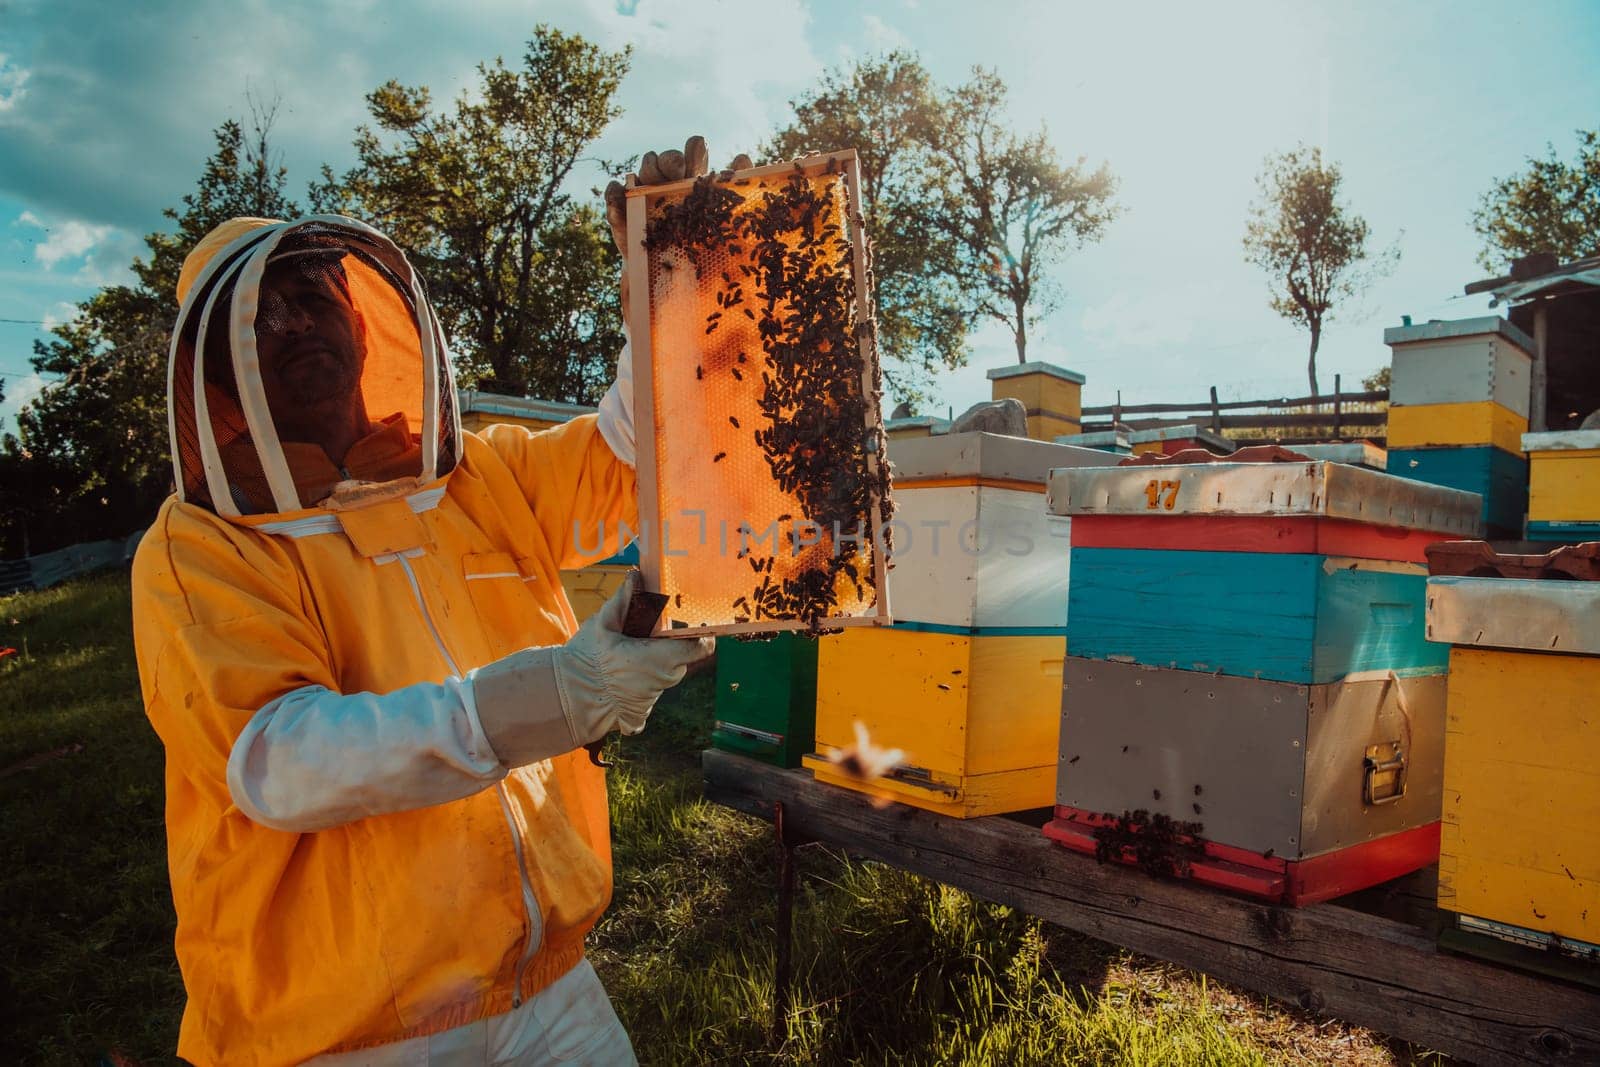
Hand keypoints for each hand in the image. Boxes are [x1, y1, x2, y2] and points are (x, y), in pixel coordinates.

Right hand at [470, 572, 714, 765]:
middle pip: (680, 660)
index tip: (692, 628)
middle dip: (668, 648)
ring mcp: (652, 700)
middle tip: (645, 637)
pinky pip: (646, 695)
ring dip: (651, 666)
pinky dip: (637, 686)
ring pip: (662, 677)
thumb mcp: (603, 623)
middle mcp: (663, 680)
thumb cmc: (587, 658)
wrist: (568, 698)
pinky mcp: (640, 716)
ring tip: (624, 658)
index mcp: (661, 656)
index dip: (700, 636)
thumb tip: (635, 576)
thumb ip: (624, 599)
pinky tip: (618, 680)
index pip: (701, 647)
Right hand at [604, 137, 753, 256]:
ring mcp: (642, 195)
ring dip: (649, 171)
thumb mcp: (719, 226)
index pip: (693, 154)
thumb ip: (733, 193)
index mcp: (693, 182)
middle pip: (666, 159)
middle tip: (677, 169)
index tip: (698, 148)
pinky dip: (615, 194)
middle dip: (671, 160)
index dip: (695, 149)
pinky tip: (619, 195)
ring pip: (643, 171)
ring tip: (653, 181)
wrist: (667, 281)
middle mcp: (667, 183)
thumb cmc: (696, 250)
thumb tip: (743, 159)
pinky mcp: (622, 211)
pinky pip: (614, 195)